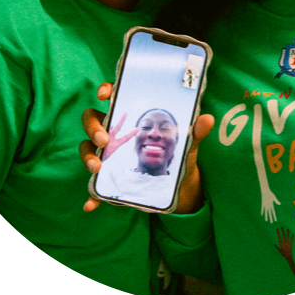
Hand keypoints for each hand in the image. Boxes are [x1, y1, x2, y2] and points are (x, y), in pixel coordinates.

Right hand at [79, 82, 213, 213]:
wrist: (177, 185)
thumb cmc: (177, 154)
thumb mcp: (187, 144)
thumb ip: (195, 132)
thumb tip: (207, 118)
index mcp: (131, 117)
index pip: (114, 97)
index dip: (107, 90)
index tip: (105, 94)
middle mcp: (114, 132)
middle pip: (93, 119)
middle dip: (93, 127)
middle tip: (104, 139)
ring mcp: (107, 154)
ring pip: (87, 148)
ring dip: (88, 156)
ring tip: (97, 167)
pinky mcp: (108, 177)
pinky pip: (93, 186)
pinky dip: (91, 195)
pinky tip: (91, 204)